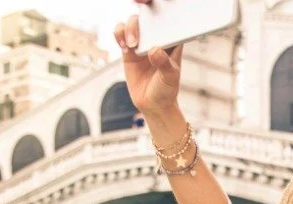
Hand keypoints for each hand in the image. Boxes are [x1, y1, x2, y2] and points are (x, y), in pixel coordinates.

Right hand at [113, 3, 183, 117]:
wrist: (153, 104)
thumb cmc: (166, 90)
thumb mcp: (170, 78)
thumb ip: (164, 64)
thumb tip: (154, 51)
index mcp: (173, 39)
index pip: (169, 18)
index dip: (162, 7)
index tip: (151, 5)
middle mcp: (157, 37)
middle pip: (148, 15)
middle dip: (141, 19)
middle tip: (137, 39)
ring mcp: (143, 41)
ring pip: (133, 22)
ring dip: (129, 28)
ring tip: (131, 45)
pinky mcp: (129, 49)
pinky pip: (121, 34)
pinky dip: (119, 35)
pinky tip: (124, 46)